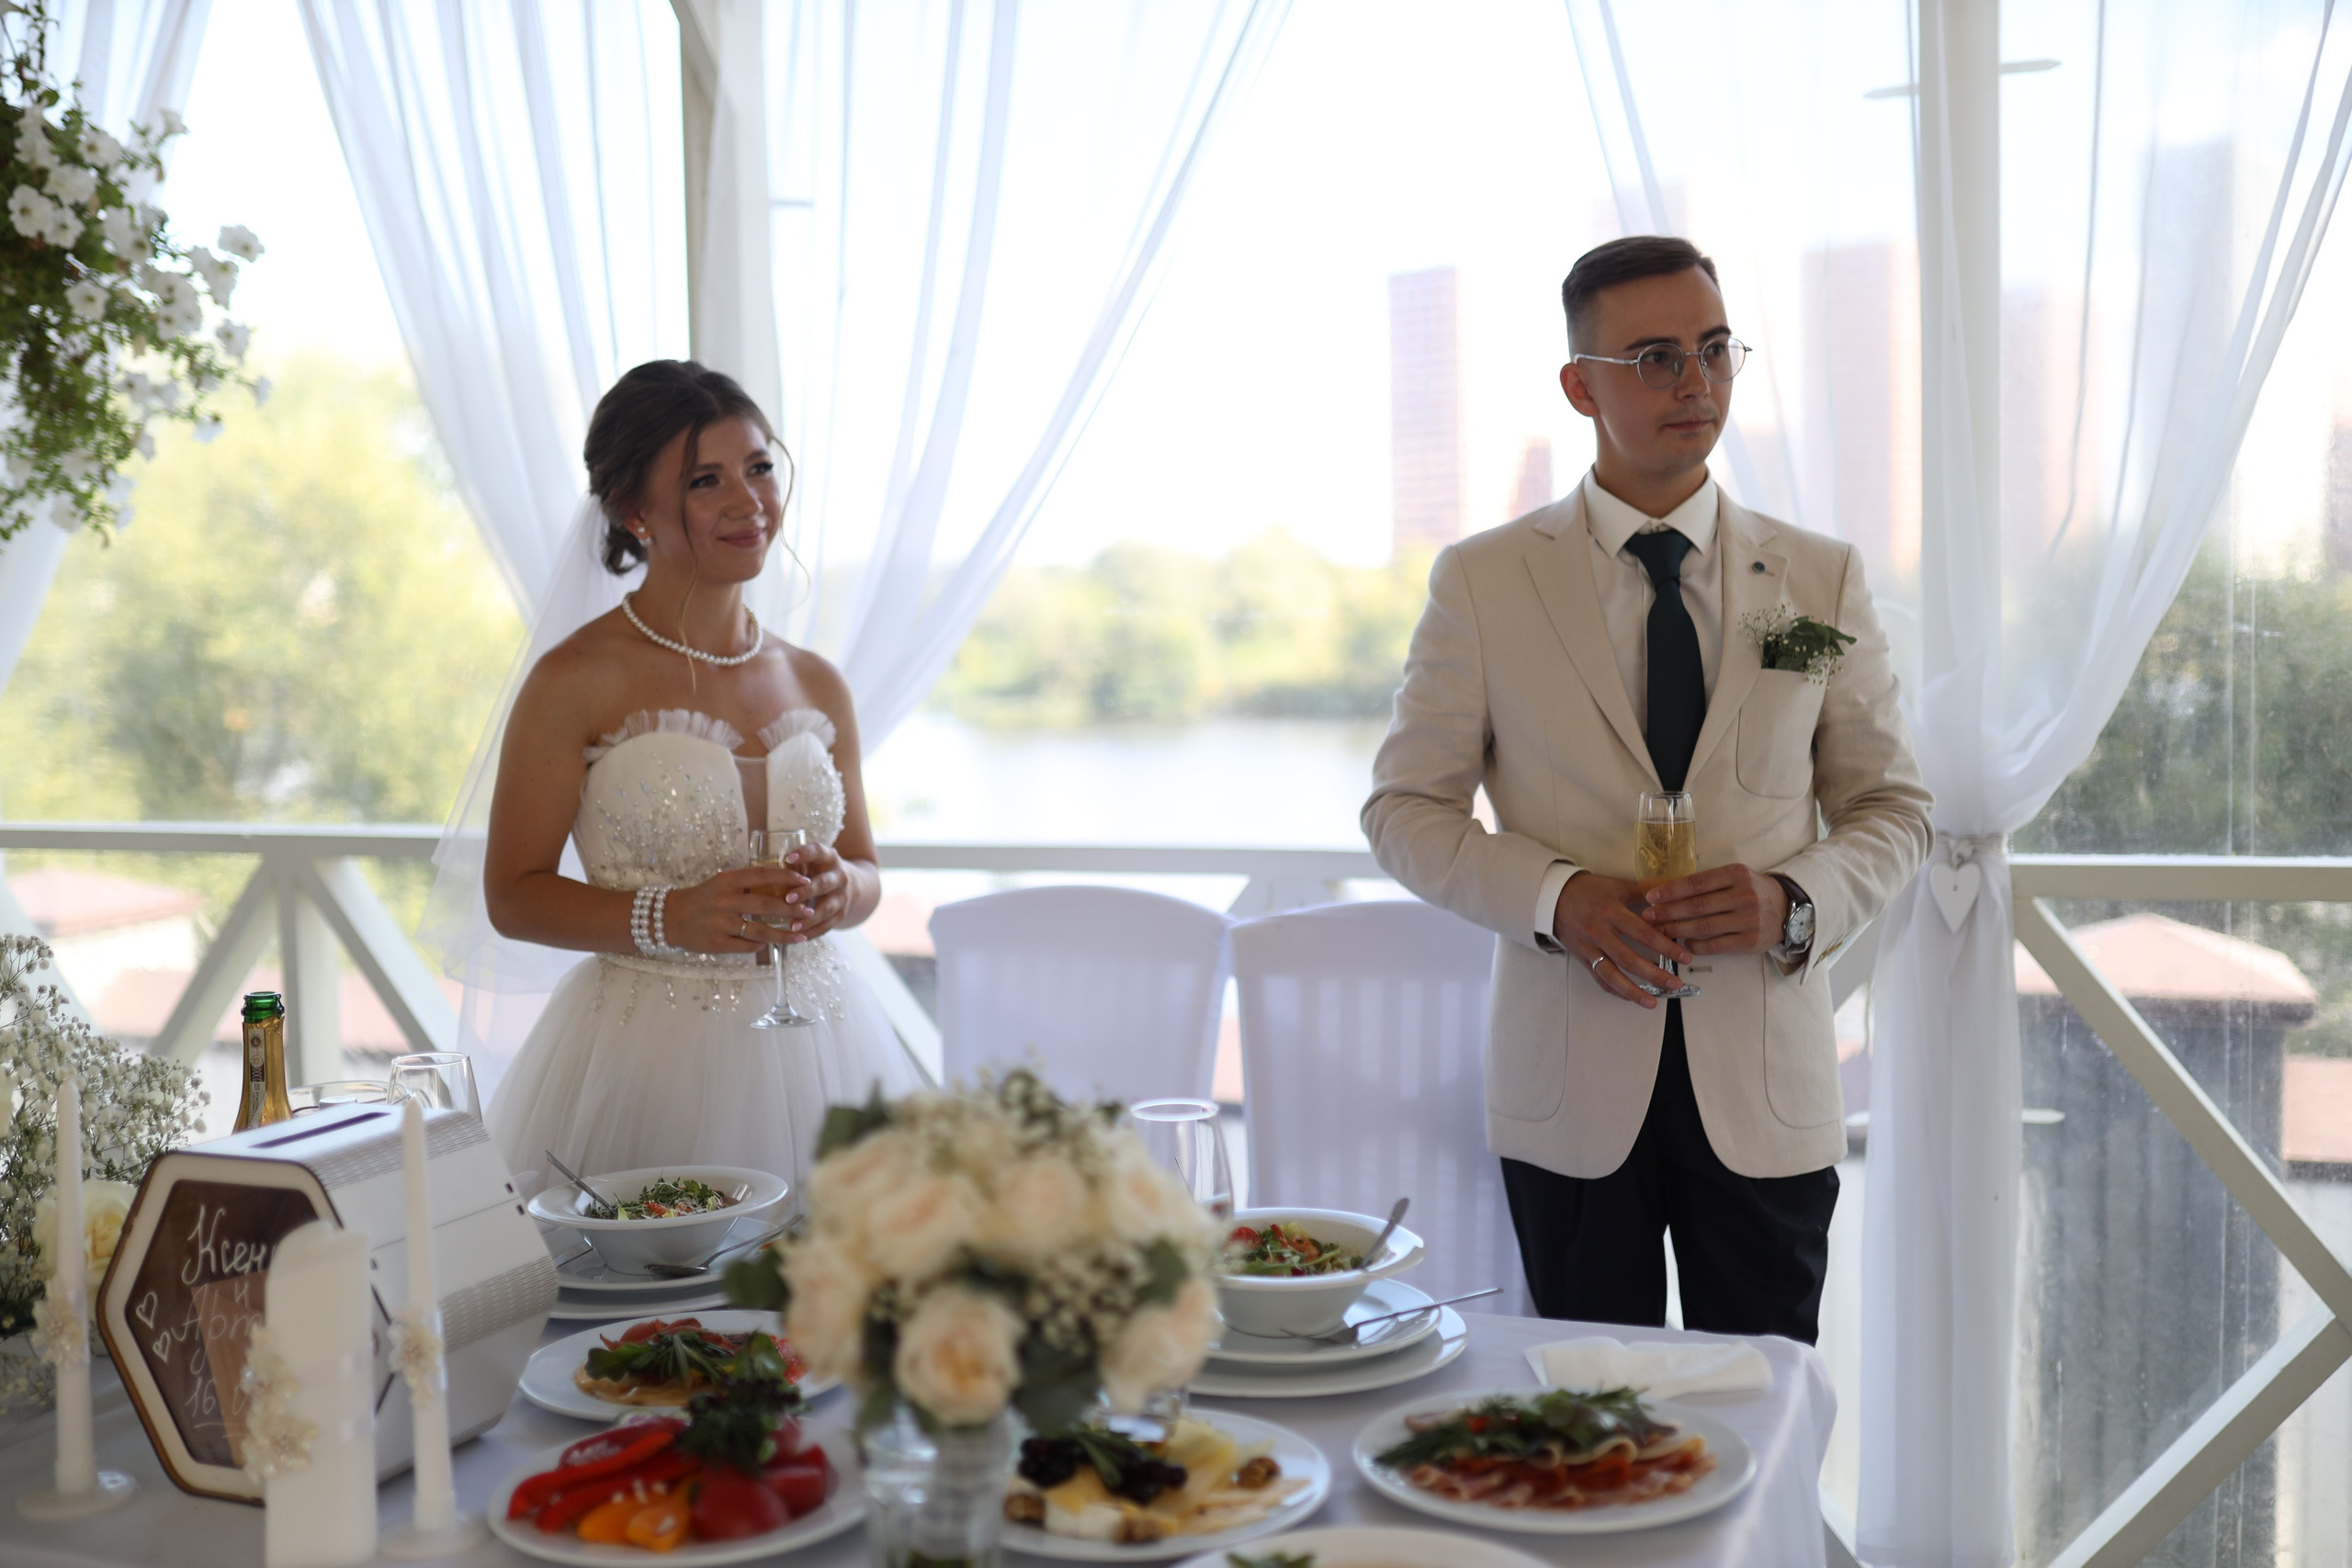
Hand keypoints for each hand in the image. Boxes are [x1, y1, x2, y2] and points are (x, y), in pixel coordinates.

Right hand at [660, 867, 799, 953]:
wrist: (671, 918)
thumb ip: (748, 883)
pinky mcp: (717, 943)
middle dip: (792, 909)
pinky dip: (762, 944)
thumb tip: (785, 884)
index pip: (762, 875)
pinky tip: (771, 943)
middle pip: (766, 905)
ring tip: (801, 936)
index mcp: (727, 881)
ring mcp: (721, 923)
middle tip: (809, 911)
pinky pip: (747, 945)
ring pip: (760, 930)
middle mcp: (724, 901)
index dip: (787, 877)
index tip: (806, 881)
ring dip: (784, 934)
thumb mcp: (723, 883)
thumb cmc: (704, 898)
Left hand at [775, 840, 852, 942]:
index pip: (819, 851)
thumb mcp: (812, 862)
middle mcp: (839, 876)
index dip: (805, 854)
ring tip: (792, 926)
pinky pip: (828, 925)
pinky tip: (799, 937)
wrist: (852, 885)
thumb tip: (757, 872)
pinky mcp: (842, 914)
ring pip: (827, 908)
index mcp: (829, 858)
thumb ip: (793, 866)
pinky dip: (813, 932)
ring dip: (809, 918)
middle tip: (788, 898)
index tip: (788, 857)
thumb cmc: (818, 871)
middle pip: (824, 883)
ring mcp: (843, 896)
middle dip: (806, 892)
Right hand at [1553, 872, 1694, 1007]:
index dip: (1666, 947)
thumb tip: (1671, 897)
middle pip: (1629, 959)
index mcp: (1610, 912)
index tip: (1684, 957)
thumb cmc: (1588, 890)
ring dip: (1634, 992)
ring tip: (1653, 1002)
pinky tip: (1631, 998)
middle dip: (1655, 975)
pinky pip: (1599, 979)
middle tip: (1675, 983)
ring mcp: (1589, 948)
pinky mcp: (1582, 958)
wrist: (1554, 897)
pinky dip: (1616, 991)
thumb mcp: (1616, 886)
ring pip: (1611, 975)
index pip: (1643, 934)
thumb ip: (1643, 893)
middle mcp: (1599, 932)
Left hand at [1641, 864, 1789, 955]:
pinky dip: (1695, 945)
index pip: (1696, 882)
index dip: (1671, 890)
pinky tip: (1683, 943)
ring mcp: (1749, 919)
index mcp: (1736, 874)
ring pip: (1704, 926)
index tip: (1650, 896)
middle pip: (1697, 906)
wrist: (1786, 909)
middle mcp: (1744, 895)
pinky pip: (1715, 945)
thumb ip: (1707, 884)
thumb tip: (1667, 894)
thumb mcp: (1734, 878)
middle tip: (1648, 916)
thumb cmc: (1751, 891)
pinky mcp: (1750, 940)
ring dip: (1676, 930)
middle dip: (1668, 912)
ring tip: (1659, 930)